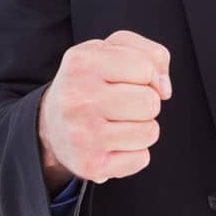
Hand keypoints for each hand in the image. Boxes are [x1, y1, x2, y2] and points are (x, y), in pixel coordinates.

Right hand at [39, 29, 171, 184]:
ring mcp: (82, 134)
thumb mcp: (112, 51)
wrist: (50, 125)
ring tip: (117, 124)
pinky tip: (112, 145)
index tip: (131, 80)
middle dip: (146, 103)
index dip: (148, 76)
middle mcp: (78, 97)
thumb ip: (150, 55)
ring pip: (150, 132)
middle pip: (150, 102)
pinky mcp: (89, 165)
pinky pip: (141, 159)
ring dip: (142, 128)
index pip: (146, 68)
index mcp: (83, 62)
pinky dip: (133, 153)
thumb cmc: (90, 82)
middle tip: (123, 104)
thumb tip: (164, 89)